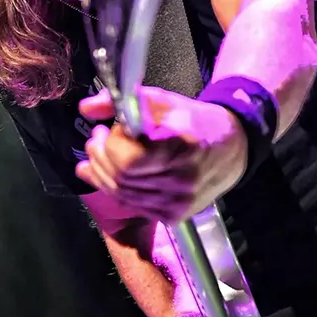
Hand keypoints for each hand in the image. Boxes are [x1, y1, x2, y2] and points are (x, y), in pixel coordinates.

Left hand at [75, 87, 247, 222]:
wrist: (230, 147)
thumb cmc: (192, 120)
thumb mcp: (160, 100)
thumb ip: (120, 102)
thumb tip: (85, 109)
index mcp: (181, 147)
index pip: (127, 160)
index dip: (110, 145)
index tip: (107, 129)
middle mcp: (182, 180)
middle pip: (121, 178)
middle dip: (99, 157)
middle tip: (95, 139)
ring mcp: (179, 202)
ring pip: (122, 195)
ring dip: (102, 174)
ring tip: (99, 153)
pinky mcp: (175, 215)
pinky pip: (134, 205)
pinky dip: (117, 189)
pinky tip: (108, 175)